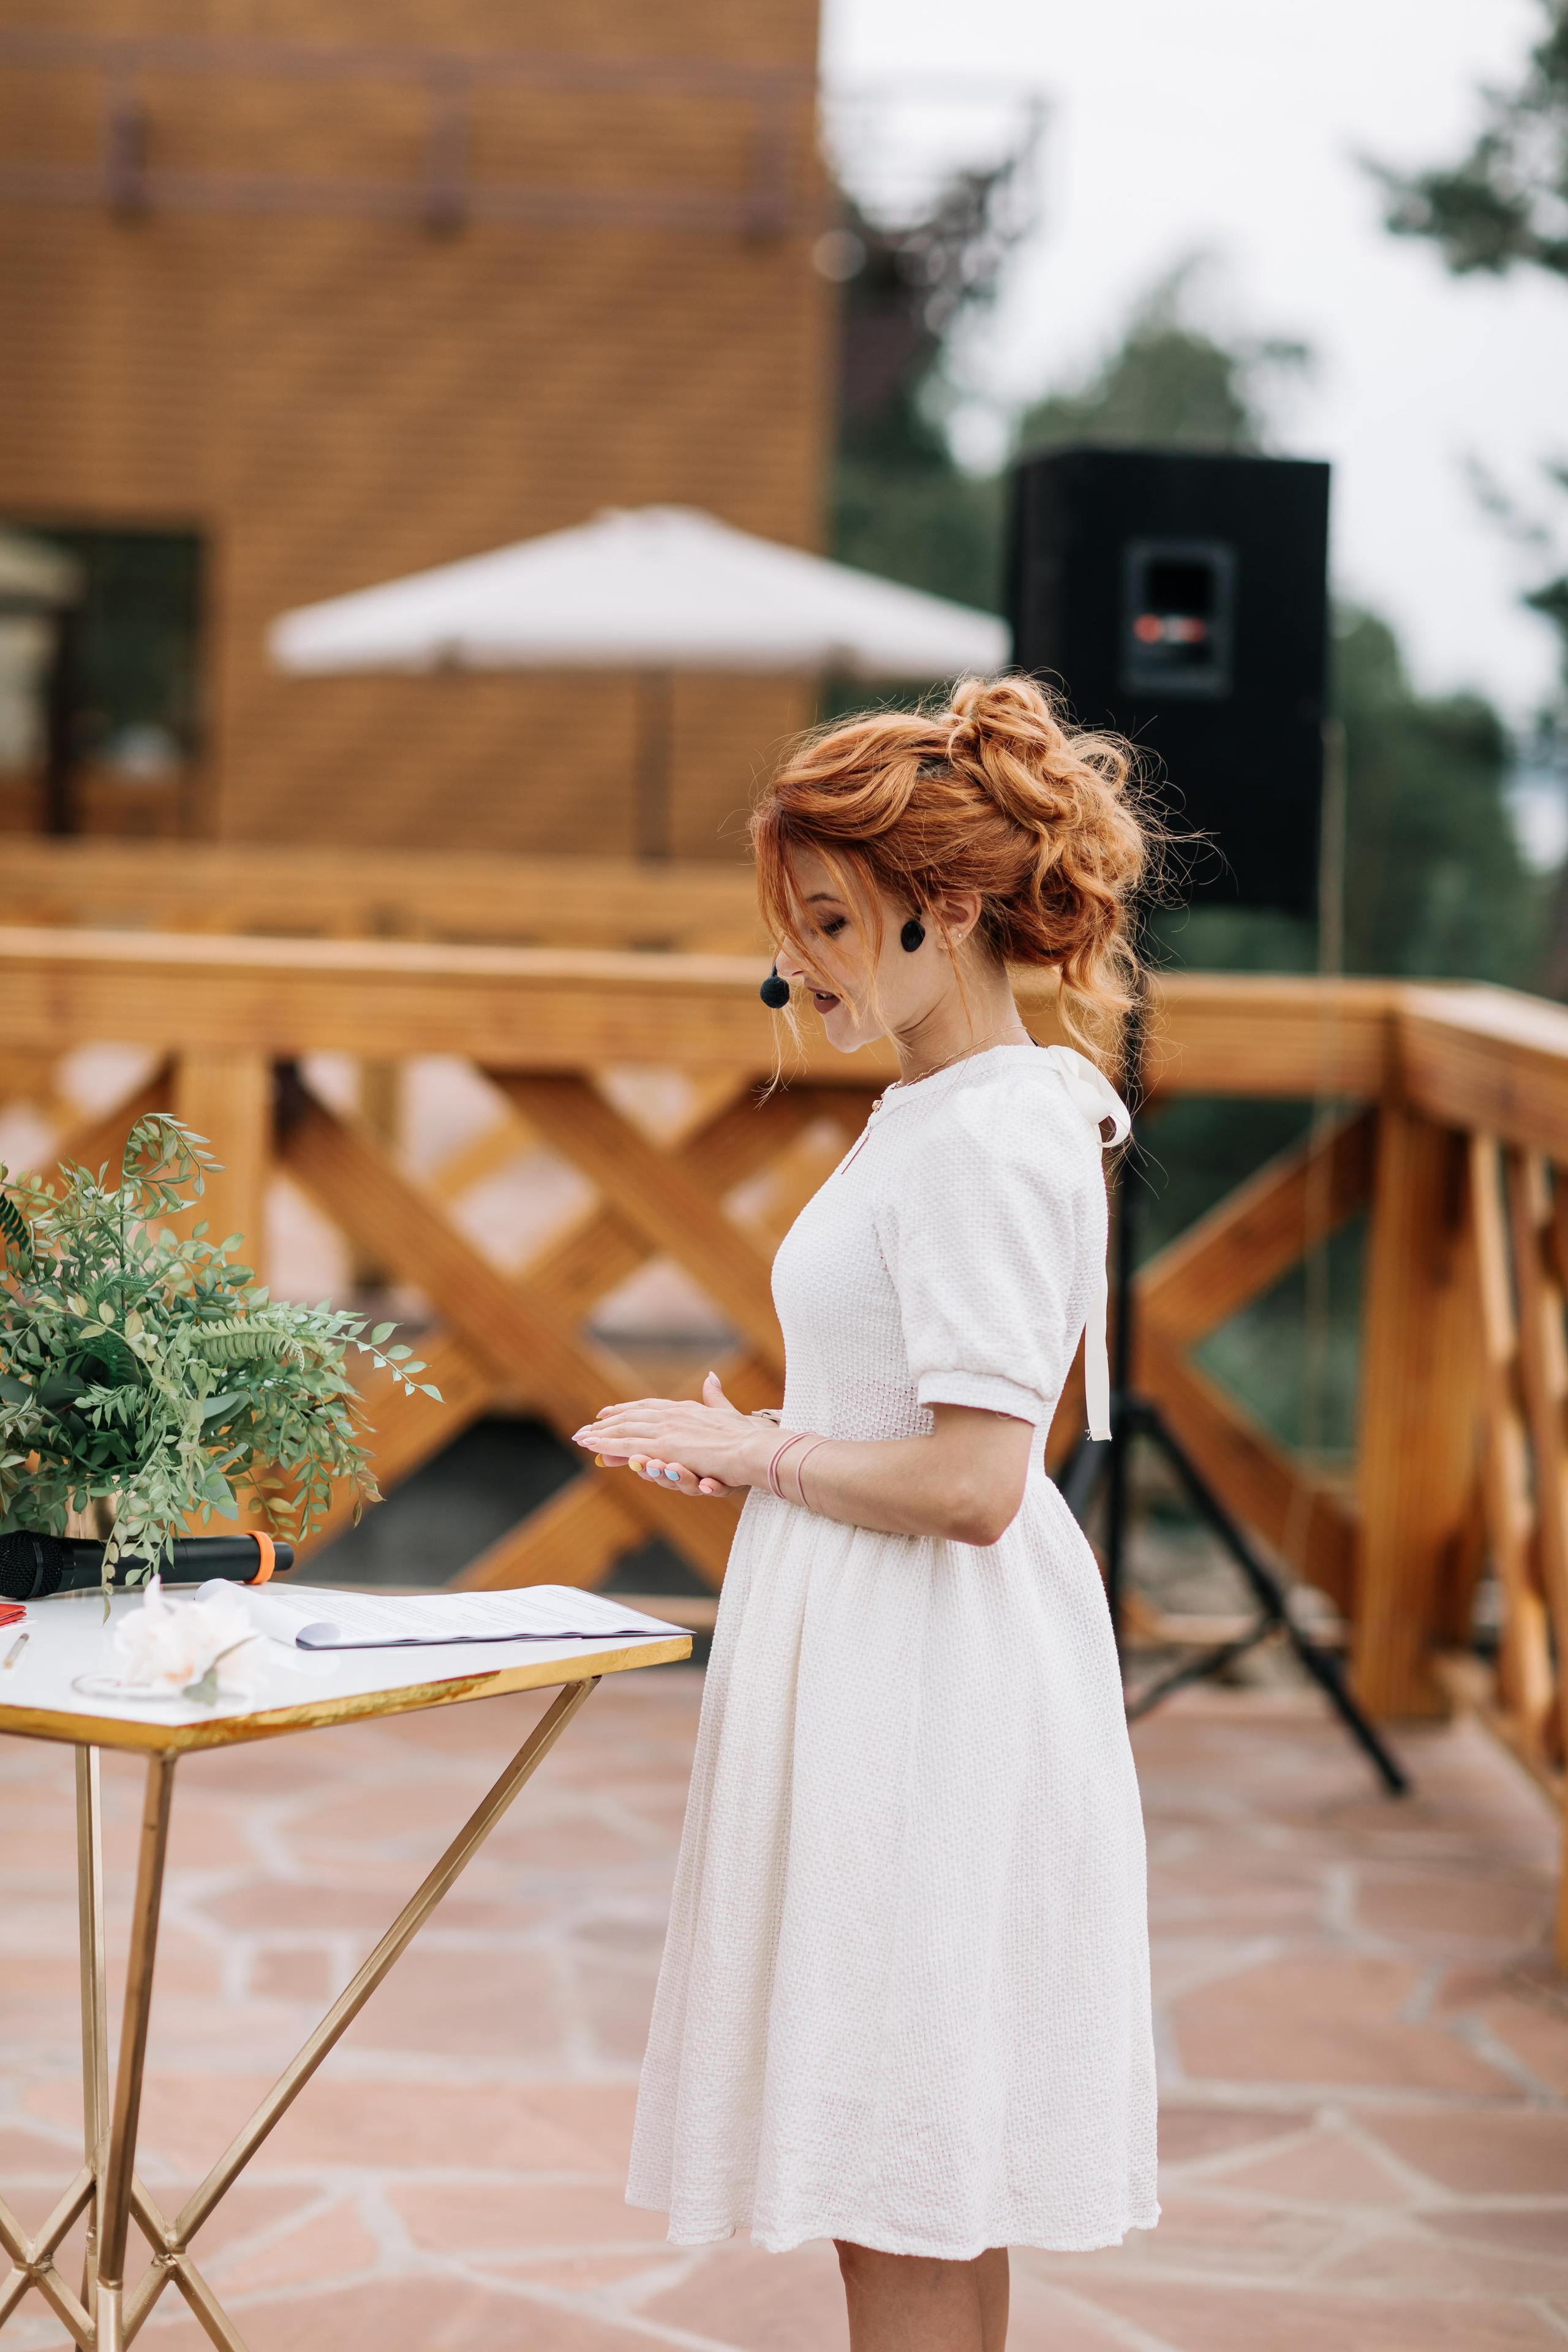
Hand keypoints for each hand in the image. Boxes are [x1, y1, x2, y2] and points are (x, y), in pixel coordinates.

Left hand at [573, 1372, 772, 1498]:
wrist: (755, 1450)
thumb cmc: (748, 1437)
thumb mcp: (727, 1413)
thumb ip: (715, 1396)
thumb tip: (712, 1377)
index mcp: (687, 1409)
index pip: (650, 1407)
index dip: (627, 1410)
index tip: (609, 1413)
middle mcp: (674, 1416)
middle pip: (633, 1417)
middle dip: (608, 1423)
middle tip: (586, 1428)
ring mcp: (668, 1430)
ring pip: (625, 1430)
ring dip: (602, 1433)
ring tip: (581, 1437)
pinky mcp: (666, 1447)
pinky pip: (629, 1446)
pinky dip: (608, 1444)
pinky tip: (593, 1446)